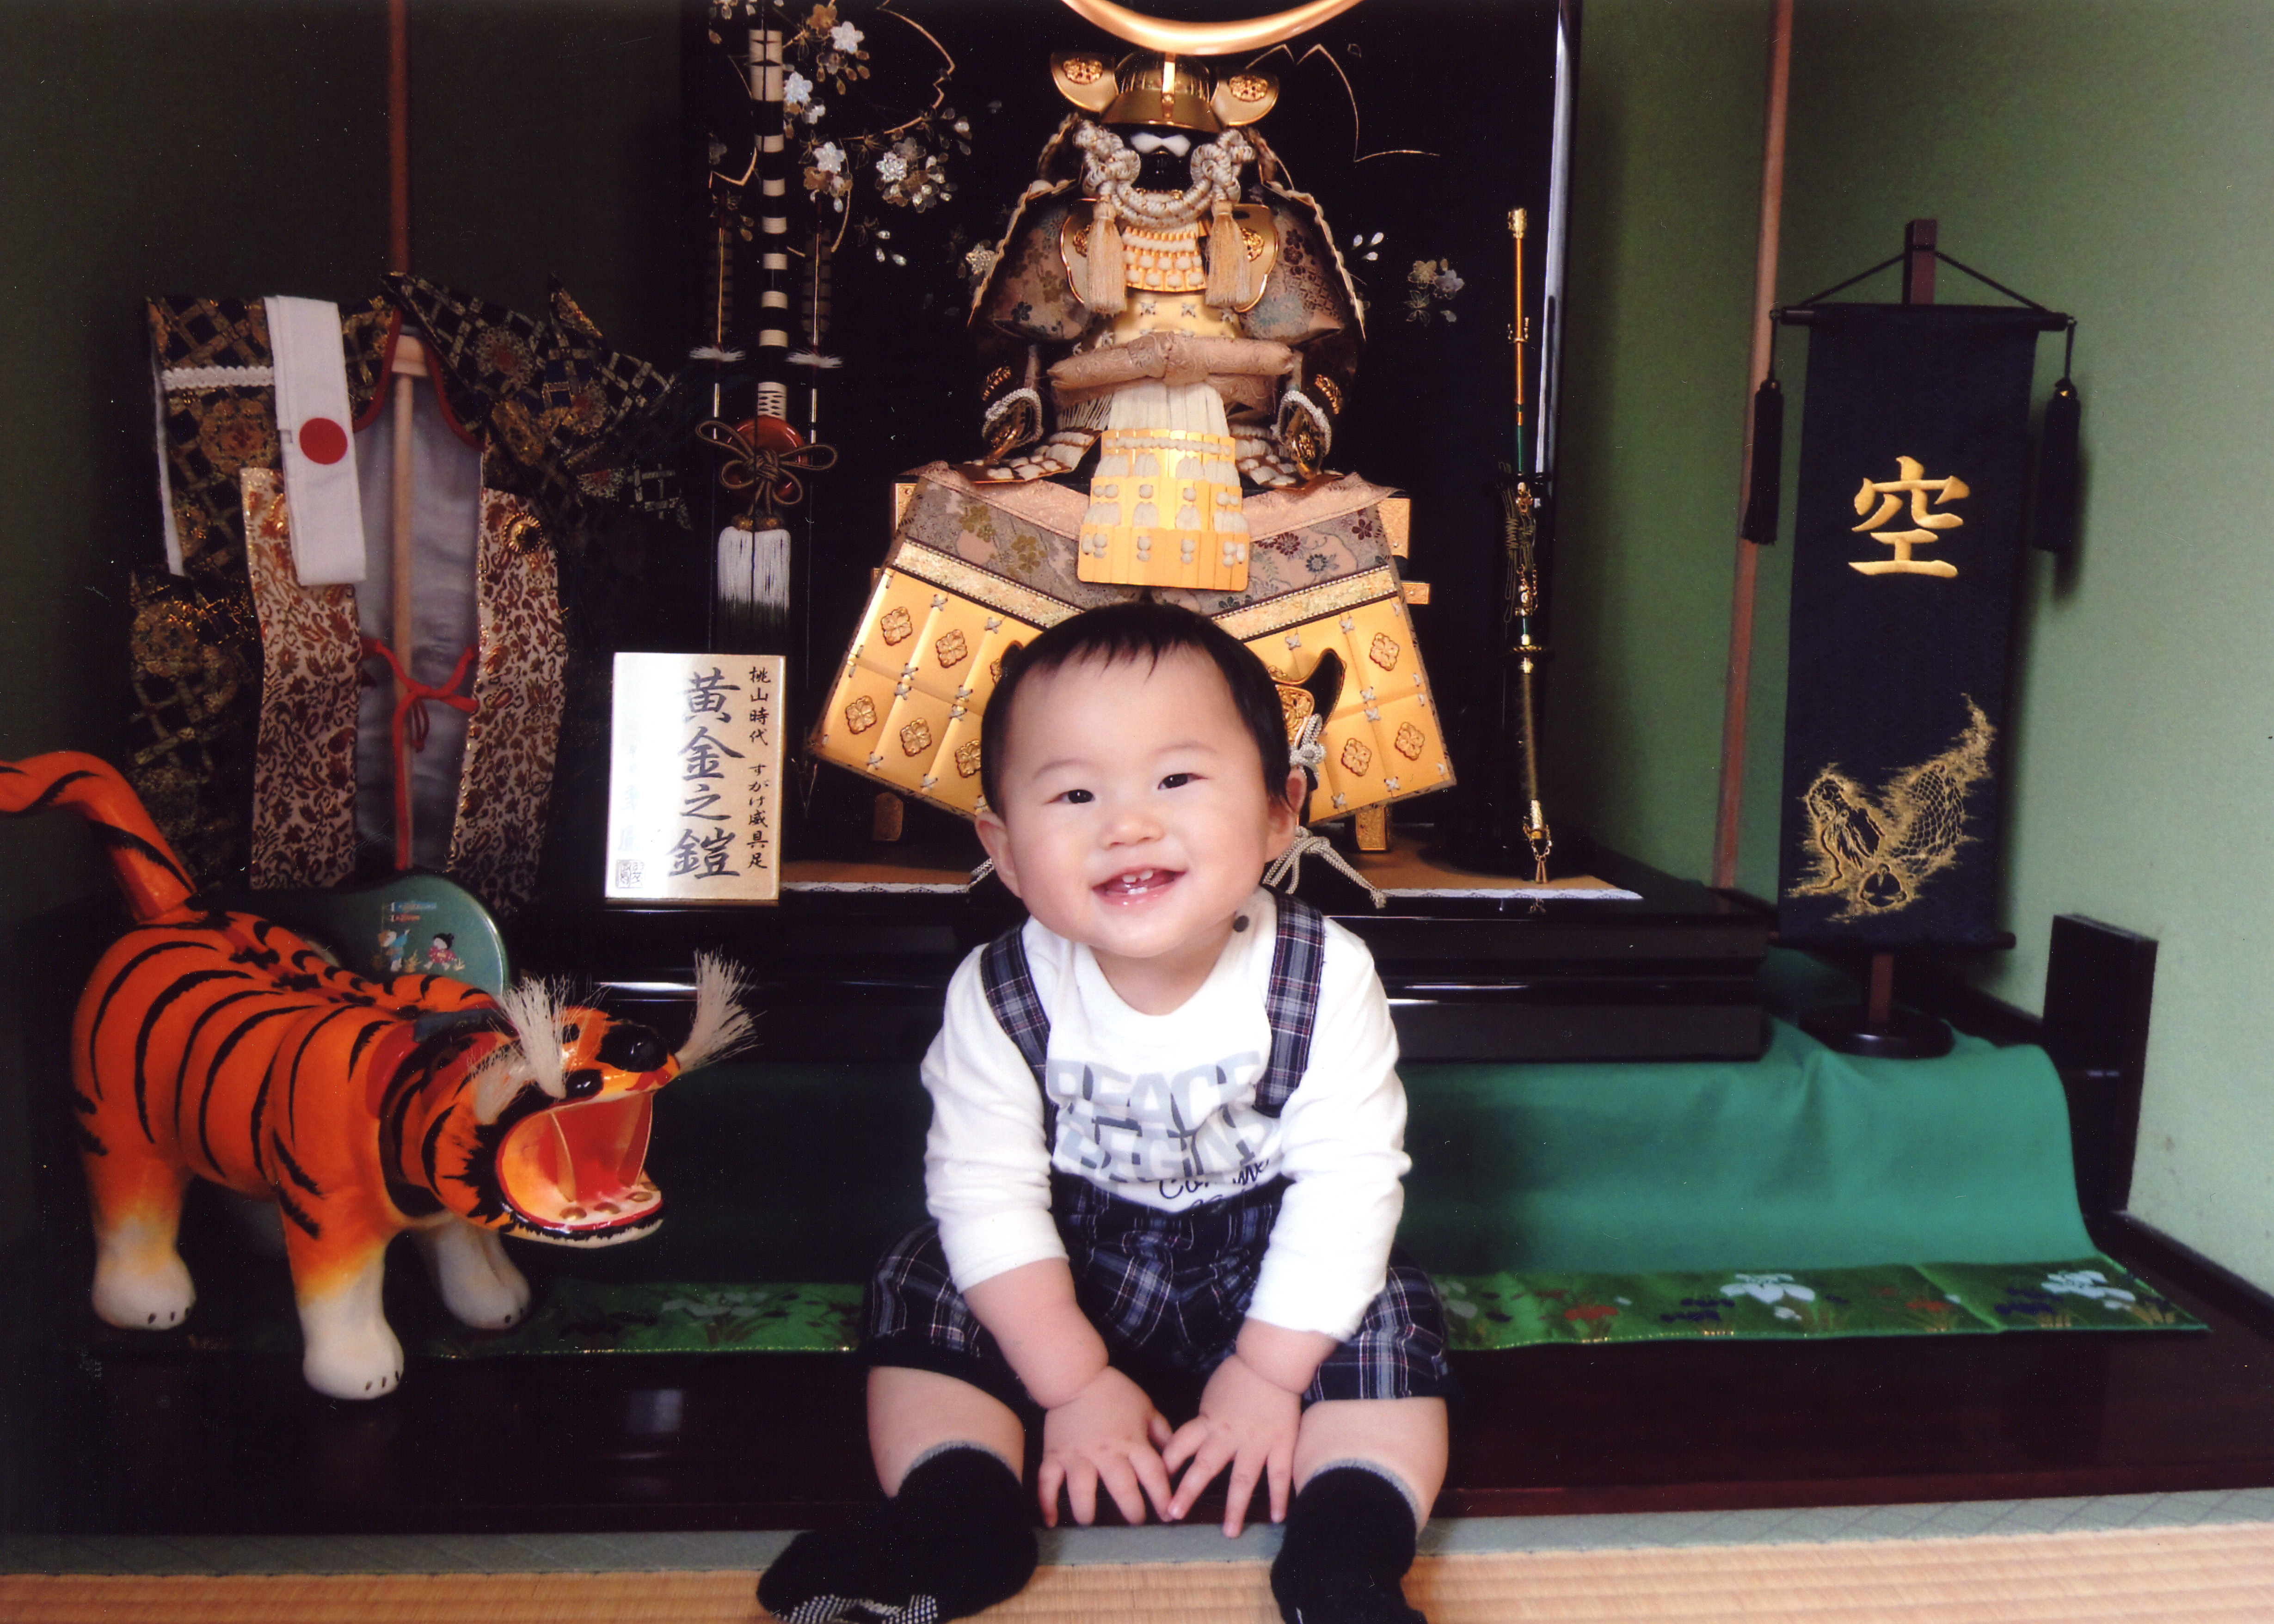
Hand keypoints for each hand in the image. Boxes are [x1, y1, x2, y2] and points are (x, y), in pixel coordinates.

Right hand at [1038, 1365, 1175, 1528]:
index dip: (1162, 1497)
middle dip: (1132, 1512)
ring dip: (1087, 1512)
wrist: (1076, 1376)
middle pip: (1122, 1488)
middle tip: (1135, 1523)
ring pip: (1082, 1491)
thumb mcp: (1145, 1407)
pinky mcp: (1054, 1455)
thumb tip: (1174, 1457)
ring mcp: (1077, 1455)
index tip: (1166, 1515)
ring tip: (1090, 1523)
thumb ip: (1161, 1433)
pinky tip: (1052, 1522)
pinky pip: (1047, 1482)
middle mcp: (1106, 1452)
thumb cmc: (1114, 1391)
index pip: (1153, 1474)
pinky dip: (1046, 1503)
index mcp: (1131, 1441)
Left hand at [1162, 1351, 1301, 1534]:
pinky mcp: (1281, 1444)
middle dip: (1188, 1491)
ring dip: (1235, 1507)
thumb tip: (1200, 1436)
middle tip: (1173, 1514)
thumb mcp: (1212, 1394)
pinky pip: (1279, 1475)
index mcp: (1209, 1421)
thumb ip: (1206, 1419)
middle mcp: (1228, 1436)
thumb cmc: (1240, 1374)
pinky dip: (1279, 1497)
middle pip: (1204, 1467)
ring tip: (1229, 1532)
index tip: (1156, 1482)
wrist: (1272, 1362)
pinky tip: (1277, 1518)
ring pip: (1242, 1480)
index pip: (1181, 1444)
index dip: (1167, 1463)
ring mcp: (1256, 1443)